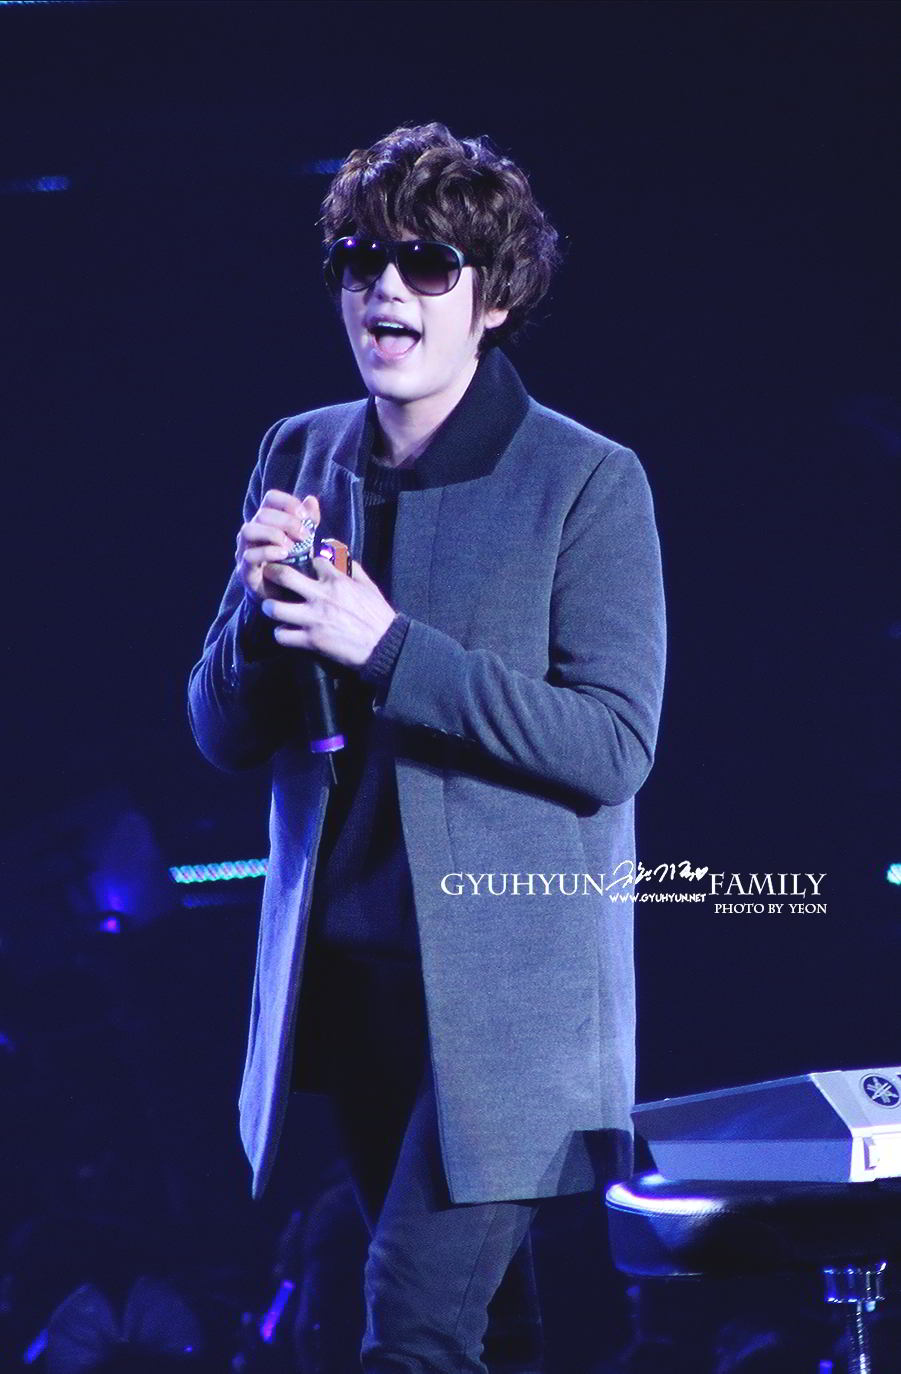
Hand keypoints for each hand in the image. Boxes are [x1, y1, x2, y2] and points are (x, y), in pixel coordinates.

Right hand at [235, 489, 320, 603]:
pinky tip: (284, 555)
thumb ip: (308, 521)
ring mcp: (245, 550)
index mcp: (266, 521)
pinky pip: (250, 555)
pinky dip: (268, 552)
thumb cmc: (292, 564)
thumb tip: (311, 500)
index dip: (288, 502)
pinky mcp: (245, 570)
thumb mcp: (304, 541)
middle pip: (262, 514)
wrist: (283, 596)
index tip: (306, 516)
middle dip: (287, 522)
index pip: (271, 499)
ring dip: (273, 534)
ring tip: (292, 546)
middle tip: (305, 536)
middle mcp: (252, 532)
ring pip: (249, 530)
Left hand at [261, 553, 397, 668]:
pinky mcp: (311, 640)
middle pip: (284, 576)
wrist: (384, 645)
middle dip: (272, 573)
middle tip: (268, 575)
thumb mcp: (369, 586)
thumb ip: (353, 569)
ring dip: (270, 607)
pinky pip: (282, 635)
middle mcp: (321, 597)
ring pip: (275, 608)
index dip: (307, 561)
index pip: (313, 560)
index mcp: (337, 581)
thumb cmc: (378, 616)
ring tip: (272, 608)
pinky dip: (281, 634)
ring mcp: (313, 619)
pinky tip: (285, 632)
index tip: (303, 565)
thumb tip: (340, 556)